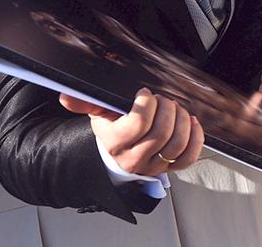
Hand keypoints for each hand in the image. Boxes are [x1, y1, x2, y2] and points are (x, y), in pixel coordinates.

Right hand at [60, 88, 203, 174]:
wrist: (118, 154)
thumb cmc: (113, 129)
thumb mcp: (99, 114)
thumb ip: (85, 103)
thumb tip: (66, 96)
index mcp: (115, 144)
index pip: (138, 123)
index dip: (147, 103)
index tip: (145, 94)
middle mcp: (134, 159)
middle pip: (161, 132)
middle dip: (167, 108)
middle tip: (162, 100)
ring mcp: (154, 166)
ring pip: (177, 143)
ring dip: (182, 119)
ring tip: (175, 109)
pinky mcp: (170, 168)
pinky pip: (189, 156)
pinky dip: (196, 137)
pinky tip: (191, 122)